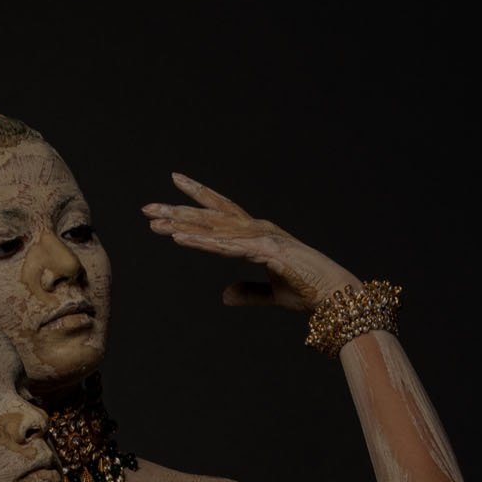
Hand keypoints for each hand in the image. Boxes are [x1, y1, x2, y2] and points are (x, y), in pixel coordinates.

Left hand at [142, 173, 360, 313]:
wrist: (334, 295)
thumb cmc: (308, 291)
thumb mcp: (272, 294)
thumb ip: (248, 293)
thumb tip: (224, 296)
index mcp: (259, 234)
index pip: (222, 210)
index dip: (198, 197)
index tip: (174, 185)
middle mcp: (258, 228)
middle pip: (211, 215)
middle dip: (178, 210)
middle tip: (147, 208)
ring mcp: (262, 237)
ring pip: (214, 228)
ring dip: (183, 225)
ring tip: (155, 223)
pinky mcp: (265, 252)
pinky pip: (226, 247)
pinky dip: (201, 242)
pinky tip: (179, 239)